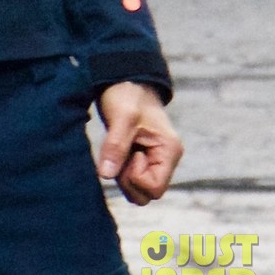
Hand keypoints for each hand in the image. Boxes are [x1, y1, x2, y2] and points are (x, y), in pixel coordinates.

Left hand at [96, 81, 182, 204]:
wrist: (124, 79)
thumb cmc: (128, 94)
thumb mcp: (121, 117)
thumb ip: (115, 145)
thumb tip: (106, 175)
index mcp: (169, 151)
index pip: (155, 188)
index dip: (136, 177)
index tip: (130, 153)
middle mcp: (165, 159)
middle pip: (147, 194)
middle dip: (128, 180)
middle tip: (120, 154)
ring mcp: (154, 160)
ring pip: (138, 190)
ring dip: (123, 176)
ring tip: (118, 151)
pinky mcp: (142, 159)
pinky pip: (131, 179)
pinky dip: (120, 171)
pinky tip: (117, 152)